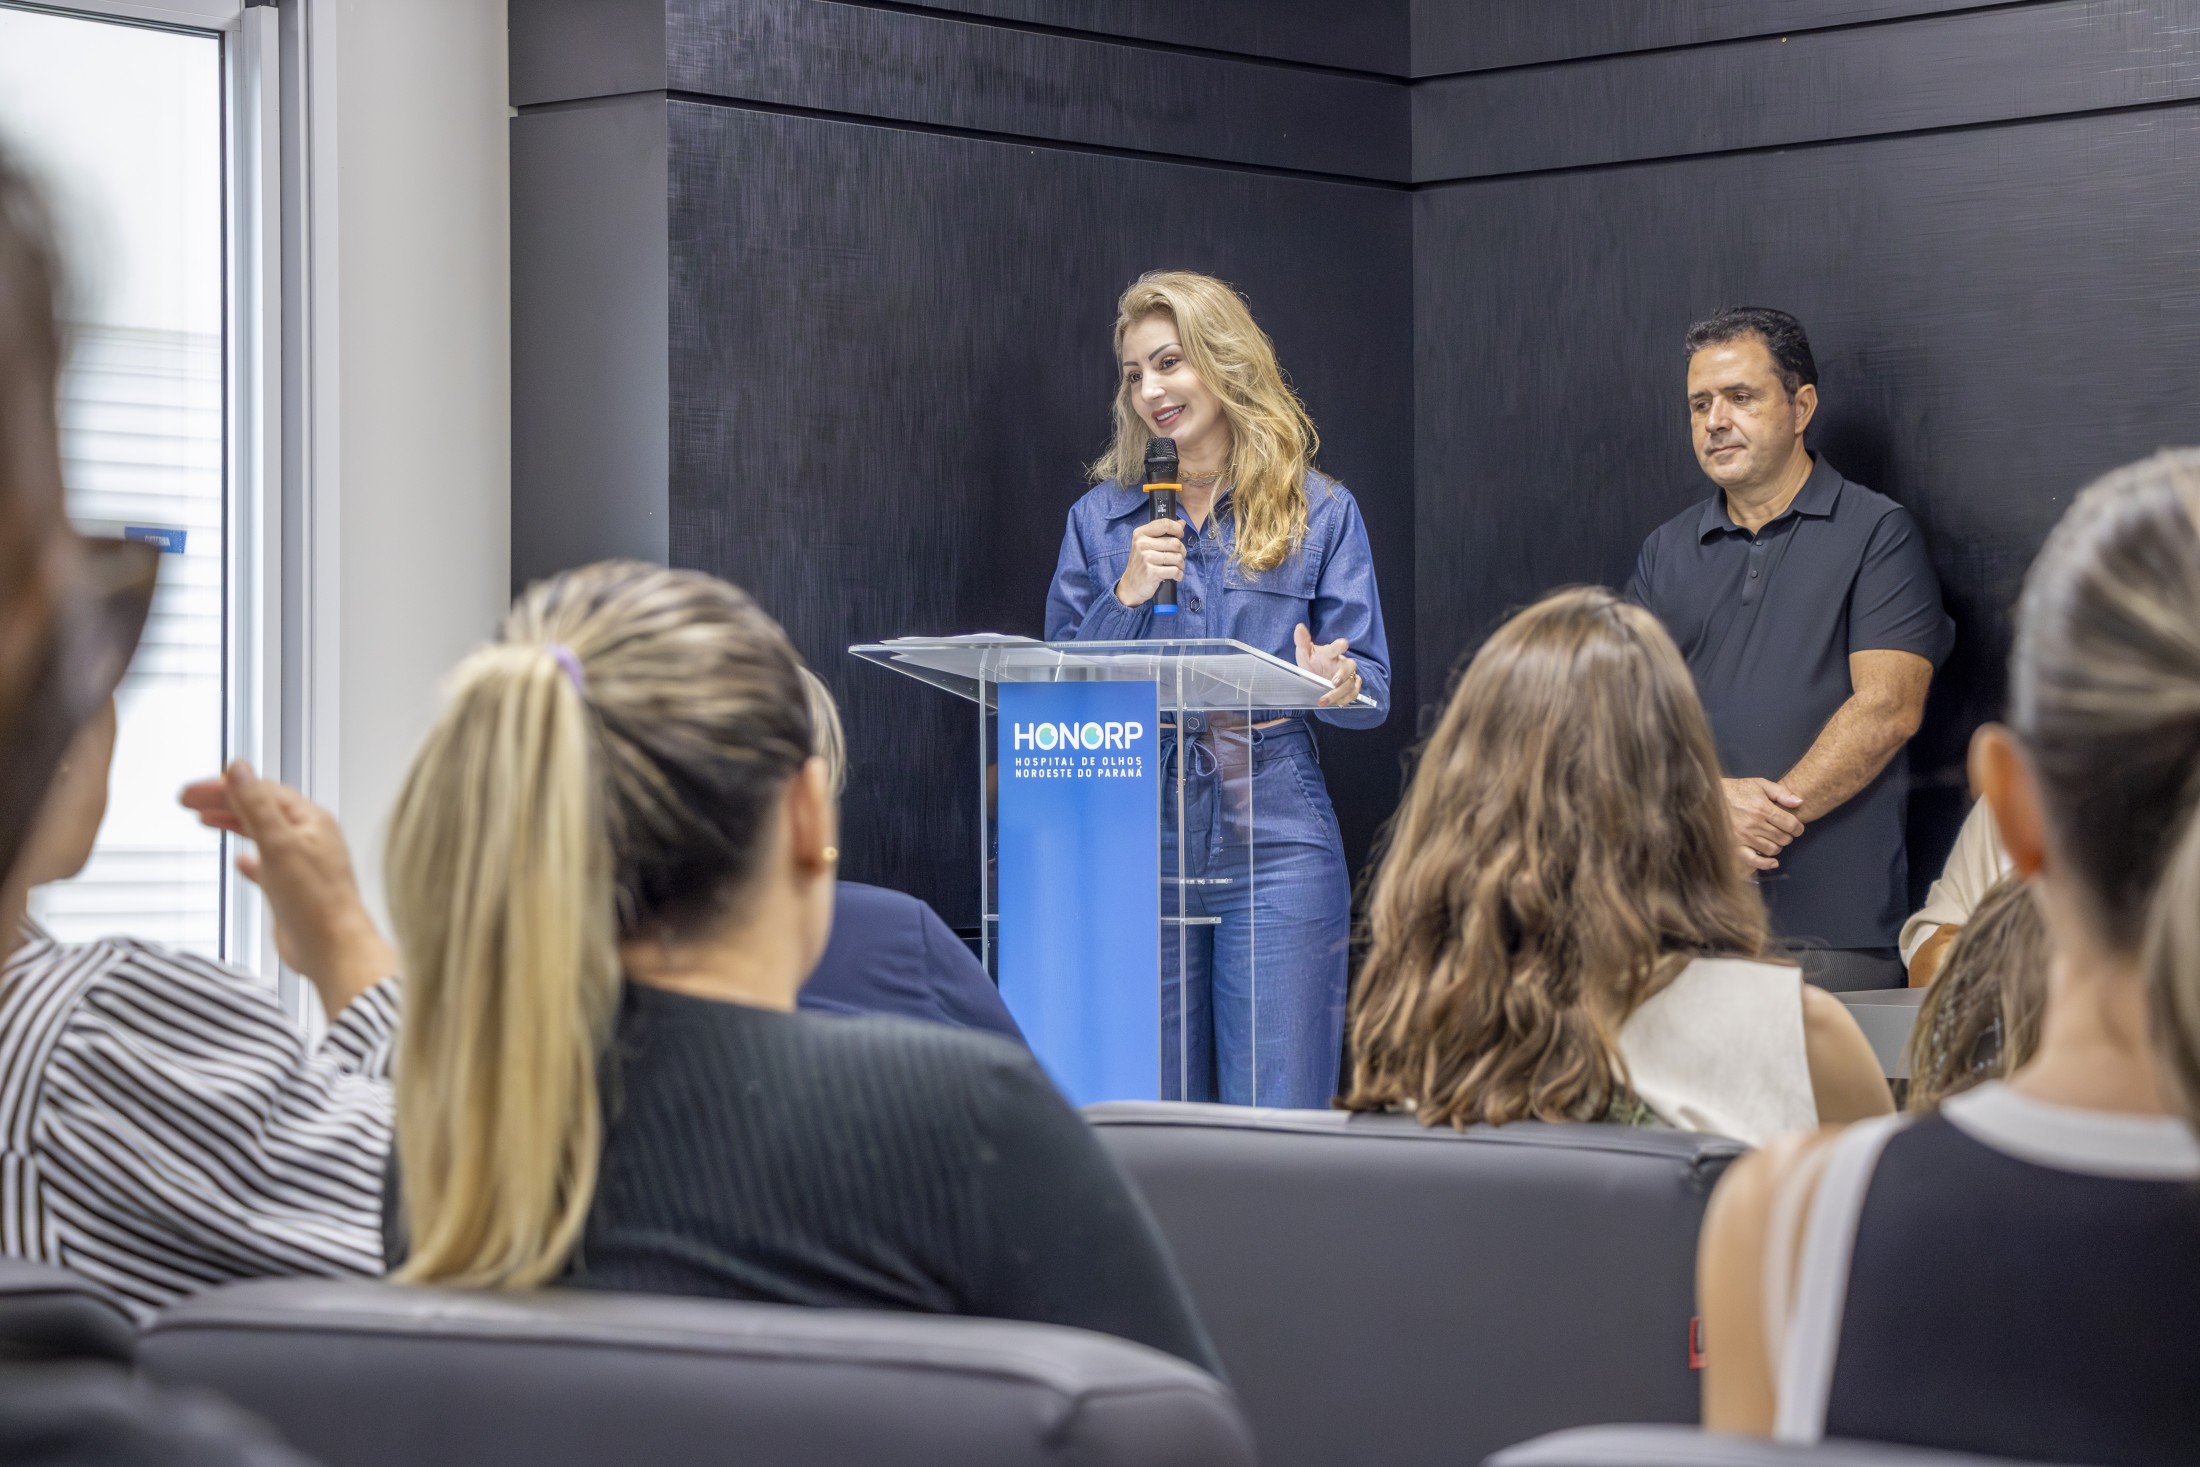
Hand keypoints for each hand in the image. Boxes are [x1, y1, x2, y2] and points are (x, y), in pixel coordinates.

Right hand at [180, 762, 396, 1016]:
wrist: (333, 949)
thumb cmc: (315, 901)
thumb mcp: (278, 844)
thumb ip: (255, 805)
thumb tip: (238, 768)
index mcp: (311, 820)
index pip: (261, 790)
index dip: (223, 786)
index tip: (191, 792)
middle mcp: (309, 838)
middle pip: (259, 808)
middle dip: (223, 801)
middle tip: (187, 801)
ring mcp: (302, 863)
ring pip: (262, 833)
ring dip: (233, 823)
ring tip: (204, 818)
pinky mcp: (293, 889)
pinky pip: (268, 866)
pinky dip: (250, 859)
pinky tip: (239, 861)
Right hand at [1114, 518, 1185, 607]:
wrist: (1130, 586)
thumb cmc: (1142, 564)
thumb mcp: (1148, 545)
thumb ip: (1164, 533)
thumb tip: (1181, 523)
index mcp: (1140, 534)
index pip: (1165, 524)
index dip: (1177, 529)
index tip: (1180, 535)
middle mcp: (1142, 544)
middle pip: (1175, 543)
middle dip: (1181, 552)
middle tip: (1177, 558)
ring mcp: (1146, 558)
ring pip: (1177, 557)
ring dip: (1181, 565)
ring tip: (1175, 568)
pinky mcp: (1152, 572)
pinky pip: (1175, 570)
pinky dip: (1179, 575)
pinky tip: (1174, 576)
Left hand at [1296, 623, 1361, 707]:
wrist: (1315, 676)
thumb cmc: (1312, 662)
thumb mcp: (1304, 653)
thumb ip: (1302, 641)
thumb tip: (1299, 627)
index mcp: (1331, 653)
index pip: (1338, 646)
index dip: (1341, 645)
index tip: (1344, 645)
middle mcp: (1342, 663)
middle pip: (1350, 666)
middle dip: (1344, 674)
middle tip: (1333, 682)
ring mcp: (1348, 676)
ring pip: (1351, 683)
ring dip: (1339, 693)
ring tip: (1323, 700)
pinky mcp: (1350, 687)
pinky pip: (1354, 693)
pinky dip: (1345, 700)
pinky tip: (1334, 703)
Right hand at [1723, 776, 1804, 871]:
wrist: (1709, 797)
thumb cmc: (1736, 790)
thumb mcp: (1759, 784)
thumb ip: (1781, 792)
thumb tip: (1799, 802)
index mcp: (1762, 808)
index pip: (1791, 824)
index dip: (1798, 827)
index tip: (1796, 827)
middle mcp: (1754, 824)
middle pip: (1783, 838)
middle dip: (1787, 836)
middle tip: (1783, 832)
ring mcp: (1744, 837)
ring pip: (1772, 849)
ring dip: (1777, 846)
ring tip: (1772, 839)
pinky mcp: (1735, 846)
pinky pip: (1754, 860)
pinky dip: (1766, 864)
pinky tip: (1772, 862)